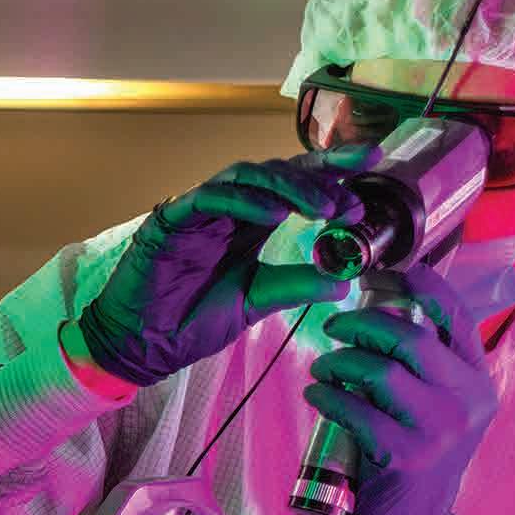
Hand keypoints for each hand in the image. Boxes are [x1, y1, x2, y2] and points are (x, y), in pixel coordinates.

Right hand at [75, 153, 367, 388]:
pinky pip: (209, 197)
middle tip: (355, 194)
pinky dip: (244, 200)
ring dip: (289, 186)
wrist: (140, 347)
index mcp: (248, 223)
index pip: (295, 185)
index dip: (333, 171)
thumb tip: (345, 280)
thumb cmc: (190, 323)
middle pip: (277, 171)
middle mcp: (226, 209)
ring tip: (323, 206)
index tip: (374, 166)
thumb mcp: (256, 302)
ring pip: (247, 176)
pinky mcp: (170, 220)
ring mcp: (198, 210)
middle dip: (320, 175)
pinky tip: (274, 214)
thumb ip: (297, 285)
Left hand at [301, 265, 496, 514]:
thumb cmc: (418, 452)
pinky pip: (355, 410)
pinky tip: (317, 393)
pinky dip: (327, 396)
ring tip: (322, 367)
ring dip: (339, 361)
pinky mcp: (406, 455)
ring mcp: (440, 429)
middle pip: (409, 338)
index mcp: (479, 379)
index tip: (385, 273)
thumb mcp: (440, 405)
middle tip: (334, 326)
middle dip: (362, 323)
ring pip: (379, 371)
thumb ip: (427, 365)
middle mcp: (468, 400)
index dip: (420, 285)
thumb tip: (382, 310)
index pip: (456, 316)